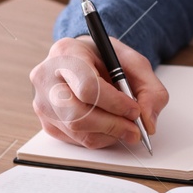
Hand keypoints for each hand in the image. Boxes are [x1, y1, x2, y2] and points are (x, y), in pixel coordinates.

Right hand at [29, 36, 168, 148]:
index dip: (115, 103)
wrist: (84, 59)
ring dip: (108, 134)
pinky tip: (109, 126)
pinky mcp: (47, 122)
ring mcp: (42, 102)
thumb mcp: (133, 62)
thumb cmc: (105, 58)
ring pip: (77, 131)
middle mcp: (46, 77)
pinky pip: (74, 140)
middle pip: (77, 114)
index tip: (135, 110)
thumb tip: (147, 122)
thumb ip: (149, 89)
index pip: (86, 86)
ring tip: (126, 127)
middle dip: (113, 125)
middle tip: (135, 128)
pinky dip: (99, 138)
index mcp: (66, 52)